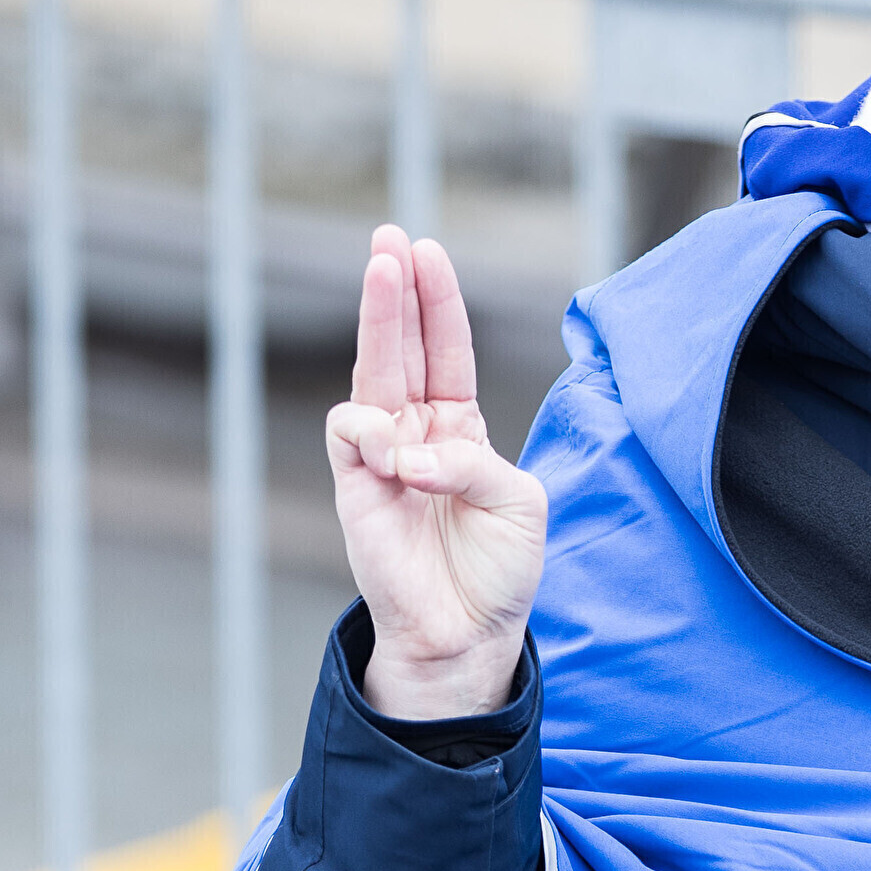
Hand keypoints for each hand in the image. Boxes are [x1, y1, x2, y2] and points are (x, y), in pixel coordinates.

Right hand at [325, 226, 548, 719]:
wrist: (467, 633)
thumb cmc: (500, 569)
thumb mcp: (519, 503)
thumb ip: (474, 464)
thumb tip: (409, 454)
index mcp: (461, 427)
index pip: (445, 349)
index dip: (436, 301)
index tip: (426, 250)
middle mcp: (418, 432)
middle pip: (402, 345)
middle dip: (394, 289)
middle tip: (387, 238)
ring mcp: (382, 457)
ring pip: (370, 373)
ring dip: (379, 320)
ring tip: (387, 276)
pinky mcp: (356, 488)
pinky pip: (351, 432)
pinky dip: (374, 432)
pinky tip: (397, 457)